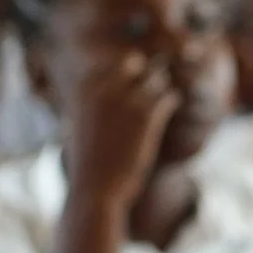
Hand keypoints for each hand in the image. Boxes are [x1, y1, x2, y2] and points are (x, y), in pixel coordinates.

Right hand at [63, 49, 180, 206]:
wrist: (95, 190)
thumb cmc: (87, 162)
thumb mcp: (80, 125)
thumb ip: (90, 102)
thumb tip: (96, 88)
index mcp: (85, 84)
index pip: (117, 61)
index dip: (130, 72)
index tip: (134, 90)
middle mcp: (104, 85)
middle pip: (139, 62)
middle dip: (148, 75)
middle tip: (152, 95)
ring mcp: (126, 98)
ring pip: (158, 77)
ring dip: (161, 90)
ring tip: (158, 108)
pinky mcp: (147, 116)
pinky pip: (170, 95)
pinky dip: (172, 103)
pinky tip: (165, 115)